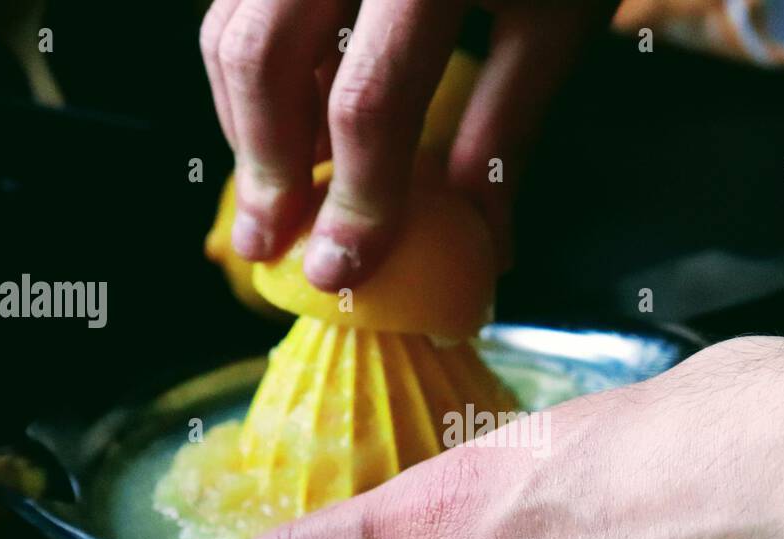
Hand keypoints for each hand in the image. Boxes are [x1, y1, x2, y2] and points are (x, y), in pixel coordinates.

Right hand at [199, 0, 609, 286]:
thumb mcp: (554, 24)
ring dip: (243, 120)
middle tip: (269, 242)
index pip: (368, 101)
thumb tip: (483, 245)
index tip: (341, 268)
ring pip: (230, 25)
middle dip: (263, 166)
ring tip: (273, 190)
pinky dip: (248, 66)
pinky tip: (278, 115)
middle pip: (263, 60)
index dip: (352, 197)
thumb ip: (505, 133)